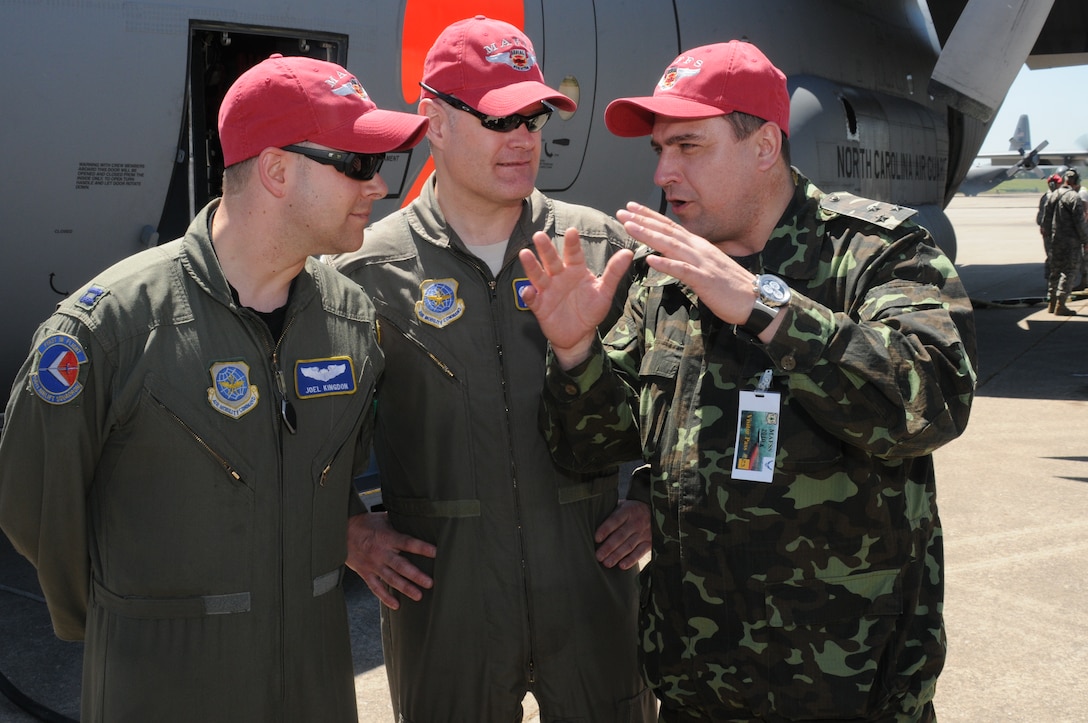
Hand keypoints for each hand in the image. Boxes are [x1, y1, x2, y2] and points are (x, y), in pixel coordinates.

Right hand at [346, 512, 436, 608]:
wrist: (340, 532)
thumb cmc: (365, 523)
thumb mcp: (383, 518)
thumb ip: (400, 522)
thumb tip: (419, 518)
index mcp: (387, 537)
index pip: (408, 543)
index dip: (422, 548)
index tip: (436, 553)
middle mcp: (381, 553)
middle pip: (401, 565)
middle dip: (416, 575)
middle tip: (430, 583)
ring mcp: (373, 565)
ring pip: (391, 579)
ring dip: (405, 588)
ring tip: (418, 596)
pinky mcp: (365, 573)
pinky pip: (375, 587)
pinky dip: (385, 597)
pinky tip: (396, 605)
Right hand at [518, 227, 632, 368]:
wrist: (579, 335)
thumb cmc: (591, 310)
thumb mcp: (604, 292)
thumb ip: (614, 272)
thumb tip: (628, 253)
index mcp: (575, 271)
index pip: (573, 254)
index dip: (572, 243)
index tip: (572, 231)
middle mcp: (559, 277)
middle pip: (551, 260)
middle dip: (546, 249)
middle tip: (539, 235)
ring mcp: (548, 291)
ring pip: (538, 276)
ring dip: (532, 266)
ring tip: (525, 254)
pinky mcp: (540, 306)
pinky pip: (532, 299)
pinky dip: (528, 294)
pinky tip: (527, 290)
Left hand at [594, 500, 650, 569]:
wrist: (655, 509)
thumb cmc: (631, 509)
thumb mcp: (622, 505)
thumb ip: (610, 512)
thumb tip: (590, 519)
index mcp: (627, 511)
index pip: (615, 520)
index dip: (605, 529)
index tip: (596, 538)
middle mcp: (636, 522)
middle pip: (620, 536)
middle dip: (609, 547)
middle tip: (598, 556)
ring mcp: (643, 533)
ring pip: (629, 546)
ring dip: (617, 555)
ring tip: (606, 563)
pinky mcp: (650, 542)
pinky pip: (640, 552)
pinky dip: (631, 560)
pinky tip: (622, 566)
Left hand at [616, 202, 755, 325]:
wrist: (754, 299)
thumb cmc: (730, 285)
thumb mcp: (708, 265)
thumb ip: (691, 257)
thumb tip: (676, 252)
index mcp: (698, 246)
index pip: (670, 227)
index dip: (650, 216)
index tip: (631, 208)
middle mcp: (698, 249)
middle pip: (666, 231)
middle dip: (642, 220)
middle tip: (622, 211)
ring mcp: (701, 263)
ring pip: (671, 245)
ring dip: (649, 235)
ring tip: (629, 227)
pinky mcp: (704, 279)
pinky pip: (682, 270)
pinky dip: (666, 264)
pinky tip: (650, 260)